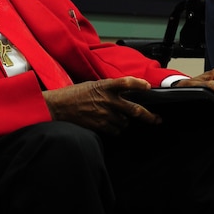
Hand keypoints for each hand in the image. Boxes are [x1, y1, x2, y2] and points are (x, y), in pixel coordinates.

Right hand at [43, 76, 161, 134]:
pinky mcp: (100, 126)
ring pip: (125, 122)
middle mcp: (107, 100)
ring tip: (116, 118)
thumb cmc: (73, 94)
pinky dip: (116, 129)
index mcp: (105, 86)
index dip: (139, 84)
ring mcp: (104, 114)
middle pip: (135, 109)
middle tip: (156, 119)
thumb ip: (109, 88)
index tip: (147, 87)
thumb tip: (124, 93)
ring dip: (124, 121)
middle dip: (148, 116)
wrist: (58, 107)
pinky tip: (109, 124)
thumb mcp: (92, 85)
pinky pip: (116, 130)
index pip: (127, 83)